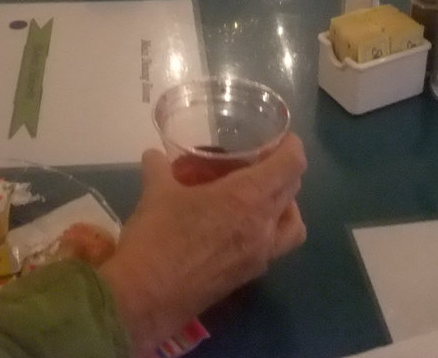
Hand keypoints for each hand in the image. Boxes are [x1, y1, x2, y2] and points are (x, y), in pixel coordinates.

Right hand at [100, 134, 306, 355]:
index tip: (281, 138)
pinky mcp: (246, 278)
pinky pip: (274, 248)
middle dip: (285, 171)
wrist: (143, 299)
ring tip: (261, 196)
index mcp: (248, 198)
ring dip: (286, 206)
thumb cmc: (156, 237)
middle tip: (262, 161)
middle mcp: (263, 227)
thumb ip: (159, 167)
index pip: (291, 165)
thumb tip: (154, 155)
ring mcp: (258, 257)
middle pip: (294, 191)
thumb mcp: (156, 191)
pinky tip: (240, 225)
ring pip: (293, 226)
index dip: (292, 146)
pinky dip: (270, 232)